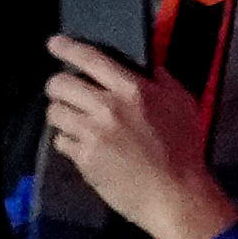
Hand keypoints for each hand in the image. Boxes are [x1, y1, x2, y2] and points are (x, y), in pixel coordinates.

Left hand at [35, 34, 222, 238]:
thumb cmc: (184, 148)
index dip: (66, 48)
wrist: (175, 195)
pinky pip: (60, 141)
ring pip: (55, 113)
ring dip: (61, 114)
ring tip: (72, 119)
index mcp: (132, 89)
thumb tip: (147, 64)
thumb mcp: (182, 102)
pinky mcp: (84, 159)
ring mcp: (92, 135)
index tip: (54, 43)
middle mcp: (107, 107)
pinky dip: (67, 141)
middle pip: (60, 84)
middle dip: (58, 86)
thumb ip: (162, 79)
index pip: (90, 59)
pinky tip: (81, 145)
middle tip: (66, 92)